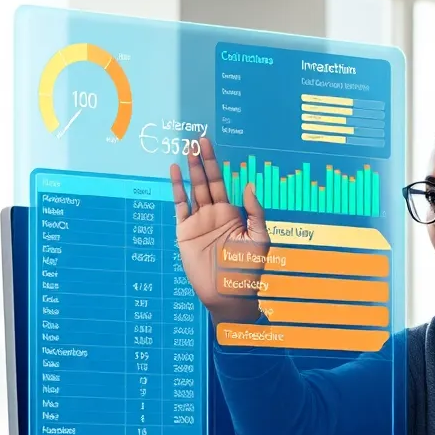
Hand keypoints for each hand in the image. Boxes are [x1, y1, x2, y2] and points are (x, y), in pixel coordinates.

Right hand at [169, 137, 269, 323]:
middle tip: (198, 139)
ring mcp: (198, 222)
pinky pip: (179, 206)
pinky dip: (176, 189)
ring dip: (190, 170)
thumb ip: (255, 211)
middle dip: (202, 161)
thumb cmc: (249, 269)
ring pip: (192, 190)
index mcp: (231, 213)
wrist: (229, 295)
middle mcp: (213, 214)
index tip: (211, 144)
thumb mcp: (259, 238)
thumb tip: (249, 185)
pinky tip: (175, 172)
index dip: (216, 164)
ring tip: (187, 149)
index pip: (222, 182)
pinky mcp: (185, 232)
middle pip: (206, 181)